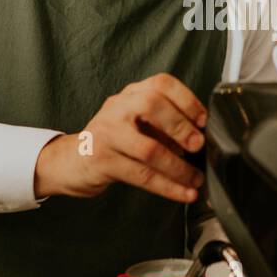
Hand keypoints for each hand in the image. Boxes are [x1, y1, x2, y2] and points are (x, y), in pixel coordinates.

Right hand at [34, 73, 206, 203]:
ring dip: (178, 167)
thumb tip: (200, 140)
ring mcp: (107, 133)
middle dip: (181, 126)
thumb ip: (165, 126)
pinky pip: (141, 175)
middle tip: (199, 146)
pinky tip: (183, 193)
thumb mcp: (138, 124)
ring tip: (195, 179)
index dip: (186, 99)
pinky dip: (167, 186)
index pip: (161, 83)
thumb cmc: (114, 141)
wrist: (72, 161)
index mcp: (131, 95)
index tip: (204, 119)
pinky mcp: (102, 161)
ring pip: (148, 148)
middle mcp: (117, 108)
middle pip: (152, 105)